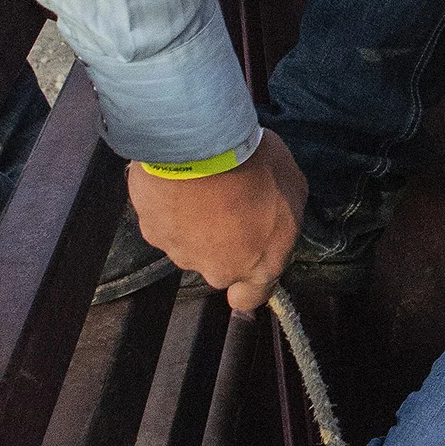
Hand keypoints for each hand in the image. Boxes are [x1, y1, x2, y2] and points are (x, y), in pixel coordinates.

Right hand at [125, 131, 307, 314]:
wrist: (200, 147)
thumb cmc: (256, 168)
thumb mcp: (293, 189)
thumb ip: (285, 220)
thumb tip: (273, 224)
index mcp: (257, 266)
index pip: (250, 298)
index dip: (248, 286)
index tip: (246, 269)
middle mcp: (216, 269)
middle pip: (219, 265)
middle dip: (222, 243)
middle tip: (228, 206)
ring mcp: (180, 252)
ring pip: (189, 245)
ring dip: (195, 224)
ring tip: (202, 188)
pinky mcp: (151, 232)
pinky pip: (165, 223)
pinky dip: (171, 208)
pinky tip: (179, 183)